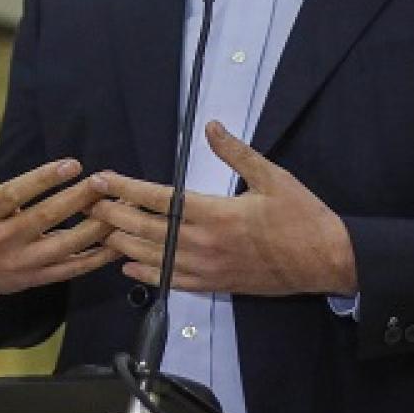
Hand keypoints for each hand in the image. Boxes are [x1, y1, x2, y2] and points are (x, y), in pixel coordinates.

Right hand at [0, 112, 117, 310]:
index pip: (13, 195)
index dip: (43, 180)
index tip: (72, 164)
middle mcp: (0, 241)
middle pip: (44, 219)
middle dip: (76, 199)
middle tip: (103, 180)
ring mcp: (19, 263)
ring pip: (62, 247)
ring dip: (94, 228)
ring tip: (117, 206)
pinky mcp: (35, 278)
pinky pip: (70, 270)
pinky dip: (95, 258)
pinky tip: (117, 242)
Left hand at [88, 121, 356, 295]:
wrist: (325, 261)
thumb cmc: (301, 216)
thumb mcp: (272, 177)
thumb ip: (237, 153)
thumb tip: (211, 126)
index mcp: (215, 213)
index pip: (158, 200)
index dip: (126, 189)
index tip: (102, 180)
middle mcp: (204, 243)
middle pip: (145, 229)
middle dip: (113, 215)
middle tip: (88, 204)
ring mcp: (207, 268)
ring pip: (152, 258)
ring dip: (122, 243)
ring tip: (99, 230)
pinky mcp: (214, 285)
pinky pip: (171, 282)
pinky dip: (146, 274)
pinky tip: (129, 265)